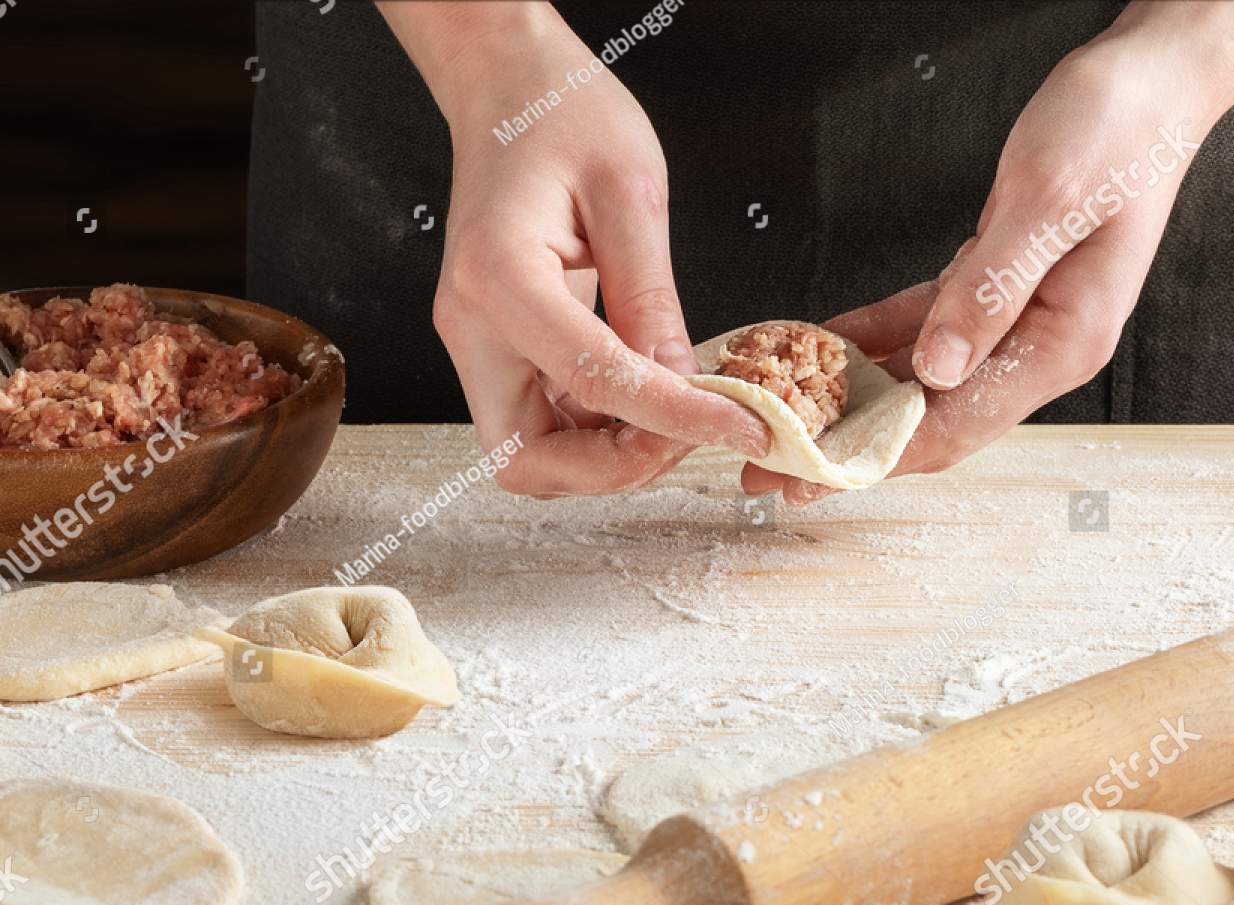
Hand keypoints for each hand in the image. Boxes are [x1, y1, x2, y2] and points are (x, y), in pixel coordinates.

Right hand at [379, 2, 770, 496]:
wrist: (506, 90)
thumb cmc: (559, 115)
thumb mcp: (631, 190)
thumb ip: (652, 296)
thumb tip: (682, 380)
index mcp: (498, 278)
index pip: (590, 379)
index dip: (673, 417)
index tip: (741, 426)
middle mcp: (473, 327)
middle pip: (527, 460)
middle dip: (615, 465)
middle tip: (689, 429)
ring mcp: (479, 345)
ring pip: (535, 456)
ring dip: (611, 454)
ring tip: (678, 409)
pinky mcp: (500, 351)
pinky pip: (547, 423)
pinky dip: (603, 428)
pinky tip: (652, 389)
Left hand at [745, 0, 1233, 505]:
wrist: (1153, 78)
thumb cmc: (1119, 129)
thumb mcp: (1047, 202)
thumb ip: (991, 289)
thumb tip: (937, 368)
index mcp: (1064, 342)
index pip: (958, 424)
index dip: (879, 456)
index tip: (813, 475)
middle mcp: (1042, 344)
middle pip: (933, 417)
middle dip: (853, 443)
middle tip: (776, 466)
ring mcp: (1020, 319)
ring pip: (922, 379)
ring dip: (853, 399)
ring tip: (786, 418)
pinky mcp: (998, 287)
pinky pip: (923, 325)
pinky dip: (873, 338)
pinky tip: (822, 346)